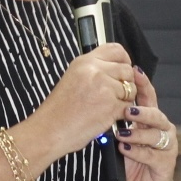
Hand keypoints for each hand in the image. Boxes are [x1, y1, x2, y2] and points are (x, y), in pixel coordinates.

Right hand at [29, 42, 134, 156]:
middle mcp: (94, 70)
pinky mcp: (110, 105)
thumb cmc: (58, 111)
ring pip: (131, 89)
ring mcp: (104, 87)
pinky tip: (108, 116)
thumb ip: (93, 71)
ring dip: (125, 99)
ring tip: (107, 107)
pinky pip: (128, 106)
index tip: (123, 70)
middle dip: (126, 83)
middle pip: (127, 70)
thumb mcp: (72, 79)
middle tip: (115, 95)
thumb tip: (116, 69)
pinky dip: (122, 113)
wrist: (49, 130)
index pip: (116, 50)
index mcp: (84, 62)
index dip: (124, 60)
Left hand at [118, 68, 176, 180]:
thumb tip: (102, 100)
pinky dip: (138, 152)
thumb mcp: (122, 137)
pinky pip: (153, 155)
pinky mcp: (166, 163)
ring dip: (137, 133)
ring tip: (121, 134)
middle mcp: (163, 129)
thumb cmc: (129, 161)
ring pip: (156, 134)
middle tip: (127, 110)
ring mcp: (167, 146)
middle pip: (156, 115)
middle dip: (142, 111)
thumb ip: (118, 120)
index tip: (134, 72)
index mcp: (151, 119)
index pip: (149, 97)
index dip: (143, 84)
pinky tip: (126, 150)